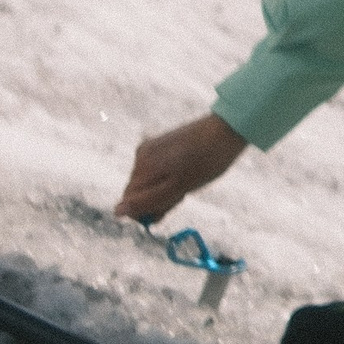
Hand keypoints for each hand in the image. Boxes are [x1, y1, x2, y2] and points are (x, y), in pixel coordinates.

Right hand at [117, 112, 247, 224]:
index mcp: (142, 166)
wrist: (227, 131)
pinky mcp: (161, 145)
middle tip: (182, 193)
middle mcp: (140, 155)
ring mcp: (150, 148)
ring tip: (187, 181)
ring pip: (149, 183)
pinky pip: (157, 171)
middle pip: (138, 192)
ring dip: (164, 190)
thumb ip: (147, 201)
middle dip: (157, 199)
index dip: (148, 210)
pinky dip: (169, 178)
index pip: (129, 202)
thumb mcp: (178, 189)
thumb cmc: (206, 162)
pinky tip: (186, 173)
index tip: (168, 206)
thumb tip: (117, 212)